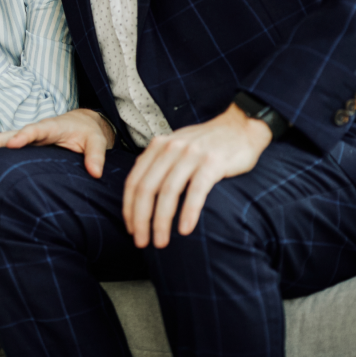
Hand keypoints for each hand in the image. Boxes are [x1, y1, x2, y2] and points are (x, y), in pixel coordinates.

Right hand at [0, 108, 116, 177]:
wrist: (81, 124)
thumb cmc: (87, 133)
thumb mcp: (97, 142)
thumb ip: (96, 155)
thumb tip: (94, 173)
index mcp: (50, 127)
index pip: (34, 130)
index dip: (24, 136)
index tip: (13, 144)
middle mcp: (32, 131)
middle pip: (5, 136)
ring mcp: (23, 138)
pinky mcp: (20, 145)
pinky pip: (1, 149)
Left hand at [123, 103, 272, 248]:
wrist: (241, 126)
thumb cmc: (207, 144)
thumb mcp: (176, 147)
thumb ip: (159, 165)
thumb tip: (142, 197)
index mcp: (157, 147)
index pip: (133, 181)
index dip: (129, 208)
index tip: (131, 229)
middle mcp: (169, 149)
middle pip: (146, 189)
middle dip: (141, 219)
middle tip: (142, 243)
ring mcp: (190, 155)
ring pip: (167, 192)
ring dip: (161, 221)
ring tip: (161, 242)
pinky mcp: (212, 163)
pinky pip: (196, 191)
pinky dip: (188, 212)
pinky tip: (185, 230)